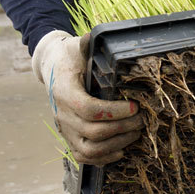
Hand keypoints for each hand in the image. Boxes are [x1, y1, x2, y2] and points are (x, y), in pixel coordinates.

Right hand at [32, 30, 142, 165]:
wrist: (52, 69)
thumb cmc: (70, 57)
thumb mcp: (76, 47)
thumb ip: (86, 45)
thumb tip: (93, 36)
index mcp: (63, 91)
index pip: (88, 109)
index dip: (115, 112)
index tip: (134, 106)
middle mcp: (61, 114)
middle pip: (93, 132)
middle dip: (123, 127)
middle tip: (142, 119)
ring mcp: (64, 129)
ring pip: (89, 150)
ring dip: (117, 144)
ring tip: (136, 133)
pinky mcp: (69, 138)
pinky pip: (84, 157)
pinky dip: (104, 158)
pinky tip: (122, 150)